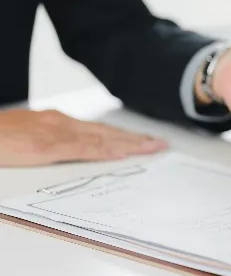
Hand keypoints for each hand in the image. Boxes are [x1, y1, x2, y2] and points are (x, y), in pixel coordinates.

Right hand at [0, 110, 167, 166]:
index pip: (97, 130)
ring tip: (153, 148)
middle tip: (161, 144)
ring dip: (129, 143)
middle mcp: (60, 124)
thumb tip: (61, 151)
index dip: (122, 136)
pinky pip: (82, 149)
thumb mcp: (24, 138)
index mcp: (55, 122)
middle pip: (106, 132)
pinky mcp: (45, 148)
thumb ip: (46, 143)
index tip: (144, 141)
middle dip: (135, 139)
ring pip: (101, 139)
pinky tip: (123, 153)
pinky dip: (105, 151)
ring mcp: (54, 134)